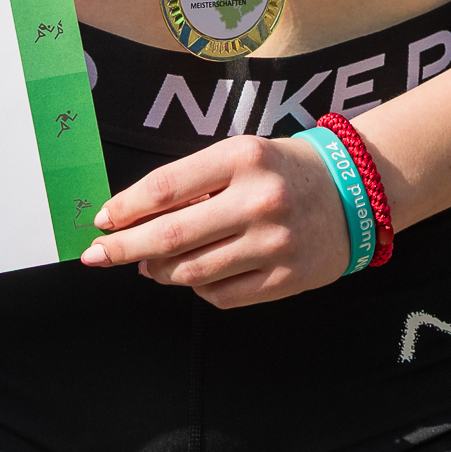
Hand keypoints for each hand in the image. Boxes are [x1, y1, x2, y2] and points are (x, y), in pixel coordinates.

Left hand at [79, 134, 351, 306]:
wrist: (355, 191)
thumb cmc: (282, 170)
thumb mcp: (241, 156)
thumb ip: (194, 184)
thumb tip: (137, 227)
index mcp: (243, 157)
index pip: (166, 187)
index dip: (125, 208)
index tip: (100, 220)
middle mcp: (259, 199)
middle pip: (171, 235)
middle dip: (123, 248)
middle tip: (95, 256)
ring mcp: (275, 243)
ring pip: (193, 271)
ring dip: (158, 271)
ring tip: (146, 265)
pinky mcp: (288, 278)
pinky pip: (224, 295)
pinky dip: (198, 288)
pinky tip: (192, 277)